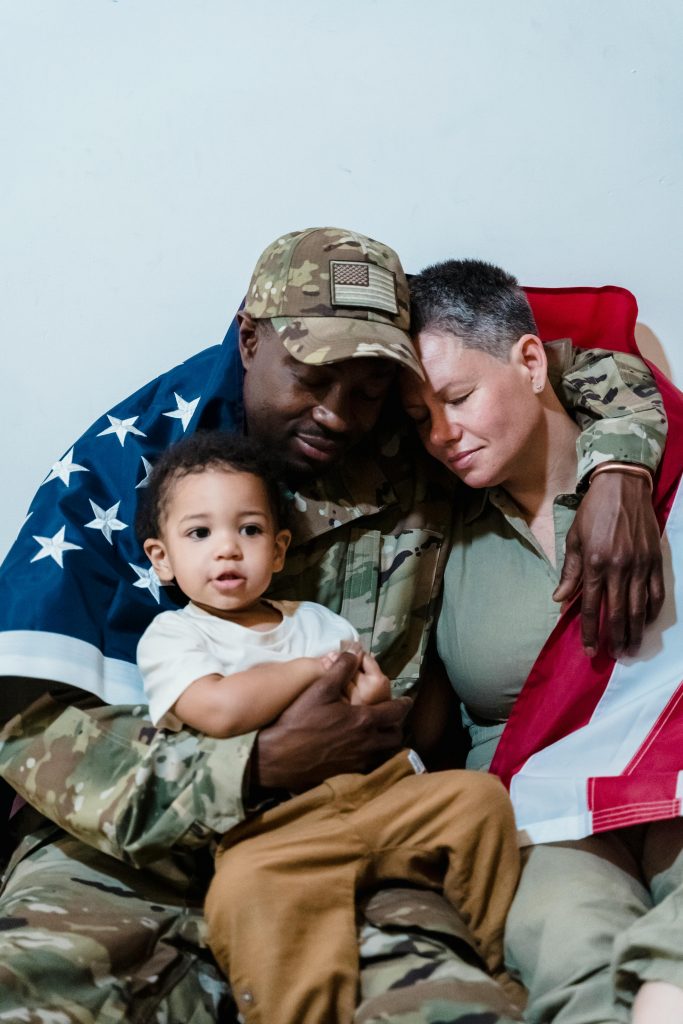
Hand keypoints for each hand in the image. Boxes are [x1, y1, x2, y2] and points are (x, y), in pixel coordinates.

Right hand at [252, 651, 410, 793]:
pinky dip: (373, 756)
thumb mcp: (320, 689)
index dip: (404, 704)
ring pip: (386, 753)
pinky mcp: (348, 774)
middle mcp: (367, 743)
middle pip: (396, 736)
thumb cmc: (299, 721)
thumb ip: (341, 669)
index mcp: (364, 720)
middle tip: (391, 717)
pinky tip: (362, 749)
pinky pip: (371, 765)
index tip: (407, 700)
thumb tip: (355, 652)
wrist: (278, 758)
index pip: (396, 711)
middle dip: (397, 725)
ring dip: (387, 742)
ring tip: (379, 733)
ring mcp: (359, 762)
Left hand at [553, 471, 664, 657]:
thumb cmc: (593, 512)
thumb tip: (560, 599)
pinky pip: (656, 593)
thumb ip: (569, 572)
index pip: (590, 606)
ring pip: (638, 608)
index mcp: (594, 563)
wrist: (622, 487)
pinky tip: (646, 623)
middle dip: (614, 638)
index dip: (589, 631)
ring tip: (631, 649)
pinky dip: (652, 611)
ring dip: (634, 631)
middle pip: (617, 612)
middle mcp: (618, 567)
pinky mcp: (655, 561)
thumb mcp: (574, 539)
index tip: (590, 650)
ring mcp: (639, 565)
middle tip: (613, 656)